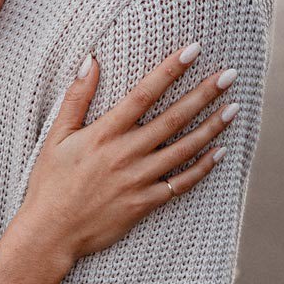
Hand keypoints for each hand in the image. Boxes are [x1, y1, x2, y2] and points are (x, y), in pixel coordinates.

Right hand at [15, 44, 237, 262]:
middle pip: (173, 118)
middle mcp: (125, 153)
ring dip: (211, 128)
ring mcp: (138, 179)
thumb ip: (76, 98)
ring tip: (233, 109)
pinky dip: (202, 168)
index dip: (170, 70)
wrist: (50, 233)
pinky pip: (180, 183)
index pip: (144, 94)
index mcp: (104, 133)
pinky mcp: (144, 203)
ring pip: (183, 149)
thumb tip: (90, 60)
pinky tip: (219, 152)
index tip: (193, 50)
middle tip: (229, 76)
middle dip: (203, 94)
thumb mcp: (56, 136)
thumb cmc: (50, 183)